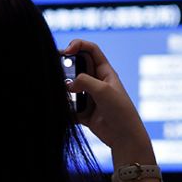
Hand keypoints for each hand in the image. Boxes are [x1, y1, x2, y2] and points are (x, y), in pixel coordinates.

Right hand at [62, 39, 154, 163]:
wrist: (124, 137)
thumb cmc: (120, 111)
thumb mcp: (104, 90)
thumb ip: (84, 81)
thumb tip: (67, 85)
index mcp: (105, 72)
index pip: (90, 50)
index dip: (78, 45)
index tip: (66, 51)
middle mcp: (96, 82)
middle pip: (76, 68)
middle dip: (65, 69)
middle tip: (57, 74)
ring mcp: (89, 96)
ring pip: (69, 88)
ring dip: (63, 91)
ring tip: (64, 97)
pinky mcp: (83, 111)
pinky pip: (68, 106)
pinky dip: (64, 108)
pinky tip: (64, 111)